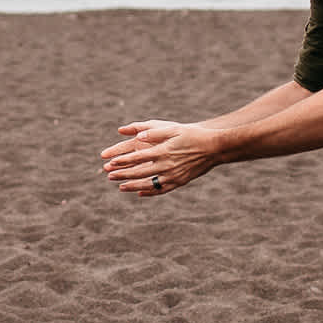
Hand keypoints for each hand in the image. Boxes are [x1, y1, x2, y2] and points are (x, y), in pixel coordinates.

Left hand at [99, 120, 215, 195]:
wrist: (213, 148)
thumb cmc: (192, 135)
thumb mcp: (173, 129)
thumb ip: (154, 133)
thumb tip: (138, 136)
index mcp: (163, 151)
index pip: (138, 158)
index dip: (123, 161)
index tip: (111, 163)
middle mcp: (167, 166)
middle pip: (140, 173)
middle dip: (123, 175)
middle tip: (109, 176)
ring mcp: (173, 176)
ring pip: (149, 184)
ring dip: (133, 186)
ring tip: (121, 187)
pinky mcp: (179, 182)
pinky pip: (162, 190)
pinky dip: (150, 192)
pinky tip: (141, 194)